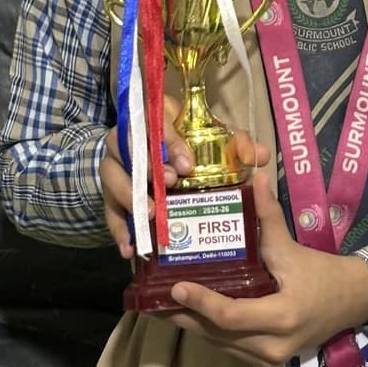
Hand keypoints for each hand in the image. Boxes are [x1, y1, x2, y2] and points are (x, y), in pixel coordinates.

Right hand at [99, 96, 267, 260]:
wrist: (159, 162)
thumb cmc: (190, 146)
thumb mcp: (215, 139)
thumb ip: (237, 144)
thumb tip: (259, 156)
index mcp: (156, 117)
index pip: (157, 120)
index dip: (170, 141)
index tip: (187, 164)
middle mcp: (128, 139)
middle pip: (127, 145)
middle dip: (149, 164)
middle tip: (170, 184)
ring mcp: (115, 167)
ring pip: (111, 176)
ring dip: (131, 195)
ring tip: (152, 214)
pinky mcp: (109, 196)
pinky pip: (107, 212)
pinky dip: (119, 230)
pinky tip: (130, 249)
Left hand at [164, 172, 367, 366]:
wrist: (353, 302)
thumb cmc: (323, 274)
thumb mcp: (293, 247)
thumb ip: (269, 217)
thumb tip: (253, 178)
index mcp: (279, 318)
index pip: (229, 316)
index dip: (200, 303)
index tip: (174, 287)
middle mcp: (271, 346)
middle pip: (217, 334)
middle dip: (184, 316)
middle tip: (153, 297)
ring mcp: (268, 359)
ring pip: (220, 344)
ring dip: (194, 324)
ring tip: (165, 303)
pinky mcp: (267, 360)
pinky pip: (231, 347)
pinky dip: (211, 330)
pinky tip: (194, 312)